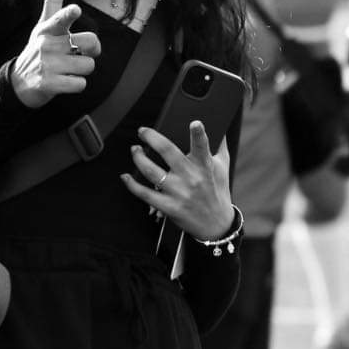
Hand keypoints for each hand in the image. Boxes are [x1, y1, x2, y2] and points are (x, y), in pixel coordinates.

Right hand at [10, 0, 99, 108]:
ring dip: (81, 71)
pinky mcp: (49, 84)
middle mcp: (47, 45)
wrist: (19, 83)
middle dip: (91, 51)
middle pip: (91, 42)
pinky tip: (64, 82)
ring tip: (66, 70)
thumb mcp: (42, 25)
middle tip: (78, 54)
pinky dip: (76, 85)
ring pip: (88, 65)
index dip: (69, 14)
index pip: (60, 18)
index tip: (75, 10)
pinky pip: (80, 84)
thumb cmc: (38, 50)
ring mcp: (48, 66)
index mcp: (48, 29)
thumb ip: (52, 0)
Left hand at [121, 122, 233, 240]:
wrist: (216, 225)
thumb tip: (219, 126)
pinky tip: (125, 176)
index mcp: (204, 167)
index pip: (202, 148)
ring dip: (139, 158)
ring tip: (135, 150)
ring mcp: (178, 193)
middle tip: (142, 131)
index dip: (199, 135)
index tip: (195, 123)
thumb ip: (218, 146)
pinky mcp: (169, 207)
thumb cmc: (218, 190)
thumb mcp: (223, 167)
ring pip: (152, 171)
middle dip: (152, 138)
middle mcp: (190, 178)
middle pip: (168, 153)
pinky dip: (132, 184)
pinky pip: (145, 194)